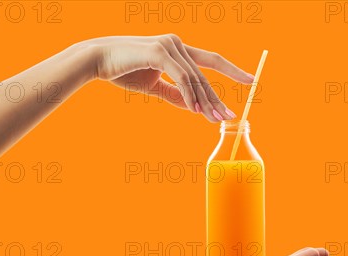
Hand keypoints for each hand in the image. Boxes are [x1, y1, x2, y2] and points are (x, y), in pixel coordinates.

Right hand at [80, 35, 253, 121]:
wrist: (97, 61)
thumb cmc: (123, 70)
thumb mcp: (153, 85)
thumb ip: (174, 94)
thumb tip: (193, 107)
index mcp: (178, 49)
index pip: (210, 61)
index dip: (232, 70)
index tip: (251, 81)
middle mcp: (177, 44)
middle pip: (204, 76)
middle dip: (217, 98)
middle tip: (230, 117)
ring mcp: (169, 45)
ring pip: (194, 79)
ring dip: (204, 102)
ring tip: (215, 120)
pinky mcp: (158, 51)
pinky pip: (180, 77)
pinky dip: (189, 94)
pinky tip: (195, 110)